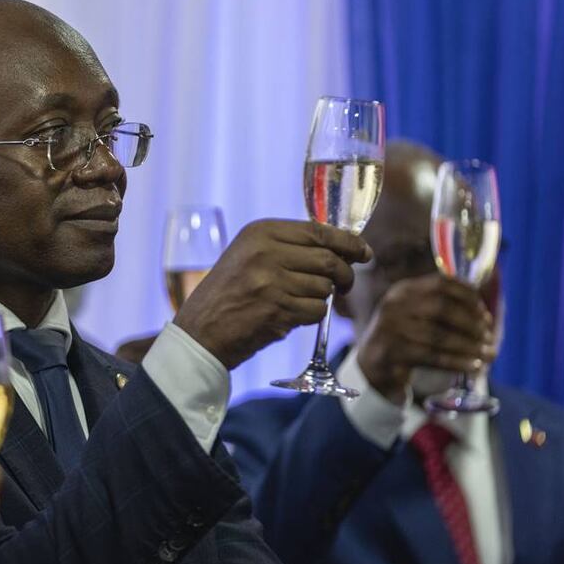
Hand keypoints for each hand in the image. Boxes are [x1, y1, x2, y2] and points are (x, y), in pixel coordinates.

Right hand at [174, 219, 370, 368]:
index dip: (348, 243)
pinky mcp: (277, 310)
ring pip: (326, 287)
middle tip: (344, 284)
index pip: (319, 231)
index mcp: (259, 232)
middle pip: (329, 259)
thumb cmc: (228, 293)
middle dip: (344, 274)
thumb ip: (288, 246)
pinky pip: (317, 311)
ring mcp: (271, 282)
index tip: (363, 252)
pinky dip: (311, 317)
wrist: (200, 331)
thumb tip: (343, 246)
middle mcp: (265, 252)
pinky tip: (290, 317)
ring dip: (322, 299)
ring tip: (297, 303)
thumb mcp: (249, 255)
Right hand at [357, 274, 494, 403]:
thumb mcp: (416, 313)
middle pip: (442, 308)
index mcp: (403, 290)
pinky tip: (473, 366)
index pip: (441, 283)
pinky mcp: (391, 353)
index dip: (468, 296)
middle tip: (488, 337)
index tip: (485, 313)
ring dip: (469, 346)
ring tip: (487, 354)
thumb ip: (442, 306)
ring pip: (439, 336)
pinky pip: (432, 357)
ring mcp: (390, 329)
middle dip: (472, 323)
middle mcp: (394, 305)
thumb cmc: (405, 337)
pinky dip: (457, 362)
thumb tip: (486, 315)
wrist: (373, 364)